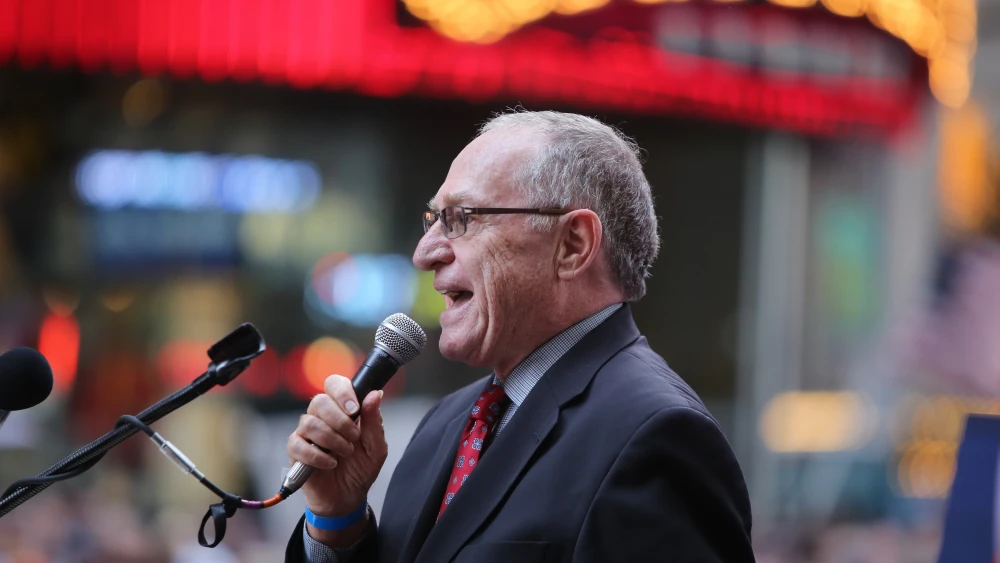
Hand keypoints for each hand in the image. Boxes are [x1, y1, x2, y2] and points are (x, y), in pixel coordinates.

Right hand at [287, 374, 387, 543]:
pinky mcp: (296, 451)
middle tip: (354, 437)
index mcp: (341, 409)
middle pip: (319, 401)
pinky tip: (330, 463)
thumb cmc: (361, 468)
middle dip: (340, 420)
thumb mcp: (376, 446)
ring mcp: (306, 433)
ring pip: (309, 422)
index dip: (342, 392)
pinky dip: (317, 455)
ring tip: (345, 453)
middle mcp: (322, 416)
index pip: (334, 384)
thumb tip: (375, 393)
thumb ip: (374, 420)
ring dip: (332, 440)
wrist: (348, 497)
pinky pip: (298, 444)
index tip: (355, 409)